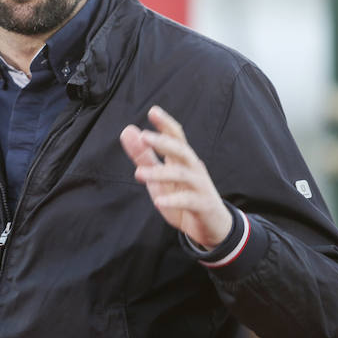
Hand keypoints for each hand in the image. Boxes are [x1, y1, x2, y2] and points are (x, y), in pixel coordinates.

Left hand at [120, 106, 231, 249]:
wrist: (210, 226)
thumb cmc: (182, 196)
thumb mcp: (159, 176)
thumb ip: (143, 155)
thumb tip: (127, 130)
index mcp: (182, 159)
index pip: (176, 136)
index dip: (165, 123)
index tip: (153, 111)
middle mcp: (193, 168)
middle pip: (182, 149)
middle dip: (164, 142)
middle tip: (144, 136)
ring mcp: (200, 186)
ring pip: (183, 174)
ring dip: (160, 172)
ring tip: (138, 173)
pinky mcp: (203, 205)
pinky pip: (189, 200)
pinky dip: (174, 200)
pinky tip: (159, 202)